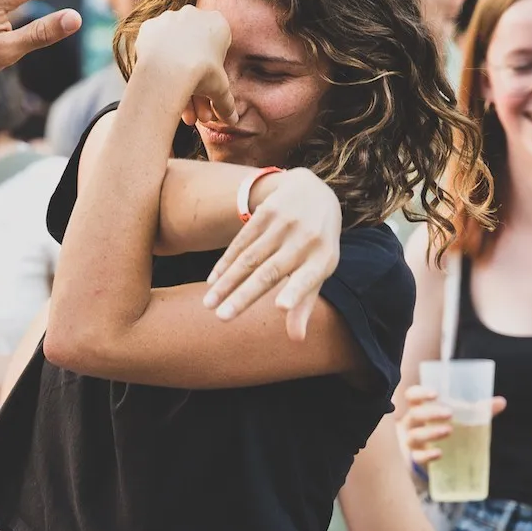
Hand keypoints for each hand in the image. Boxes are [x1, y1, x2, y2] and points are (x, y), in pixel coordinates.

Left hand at [132, 6, 236, 127]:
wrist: (167, 69)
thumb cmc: (200, 74)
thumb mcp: (220, 89)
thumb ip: (226, 103)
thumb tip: (234, 121)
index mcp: (218, 22)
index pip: (218, 48)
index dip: (213, 73)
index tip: (208, 91)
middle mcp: (194, 14)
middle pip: (194, 51)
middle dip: (194, 84)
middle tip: (193, 111)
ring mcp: (170, 17)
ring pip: (174, 51)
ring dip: (176, 77)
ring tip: (178, 108)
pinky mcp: (150, 26)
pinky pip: (155, 46)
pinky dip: (158, 62)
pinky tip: (160, 83)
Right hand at [205, 169, 340, 339]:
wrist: (312, 191)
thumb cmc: (316, 243)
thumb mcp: (318, 268)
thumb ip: (304, 302)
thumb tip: (296, 339)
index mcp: (322, 259)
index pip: (308, 279)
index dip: (295, 292)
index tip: (281, 307)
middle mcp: (305, 240)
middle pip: (269, 273)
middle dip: (243, 296)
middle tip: (222, 318)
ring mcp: (285, 224)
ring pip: (249, 259)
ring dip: (226, 282)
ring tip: (209, 304)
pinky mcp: (267, 212)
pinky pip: (241, 242)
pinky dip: (225, 263)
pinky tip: (212, 281)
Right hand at [399, 385, 506, 466]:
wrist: (435, 458)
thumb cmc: (445, 429)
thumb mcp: (460, 418)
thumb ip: (477, 410)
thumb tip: (501, 402)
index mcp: (420, 408)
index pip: (412, 396)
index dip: (420, 393)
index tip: (435, 394)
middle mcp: (411, 423)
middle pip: (414, 415)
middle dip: (430, 413)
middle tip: (449, 413)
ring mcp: (411, 441)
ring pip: (414, 436)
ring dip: (431, 432)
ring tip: (449, 431)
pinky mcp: (415, 458)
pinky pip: (417, 457)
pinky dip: (427, 455)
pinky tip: (439, 453)